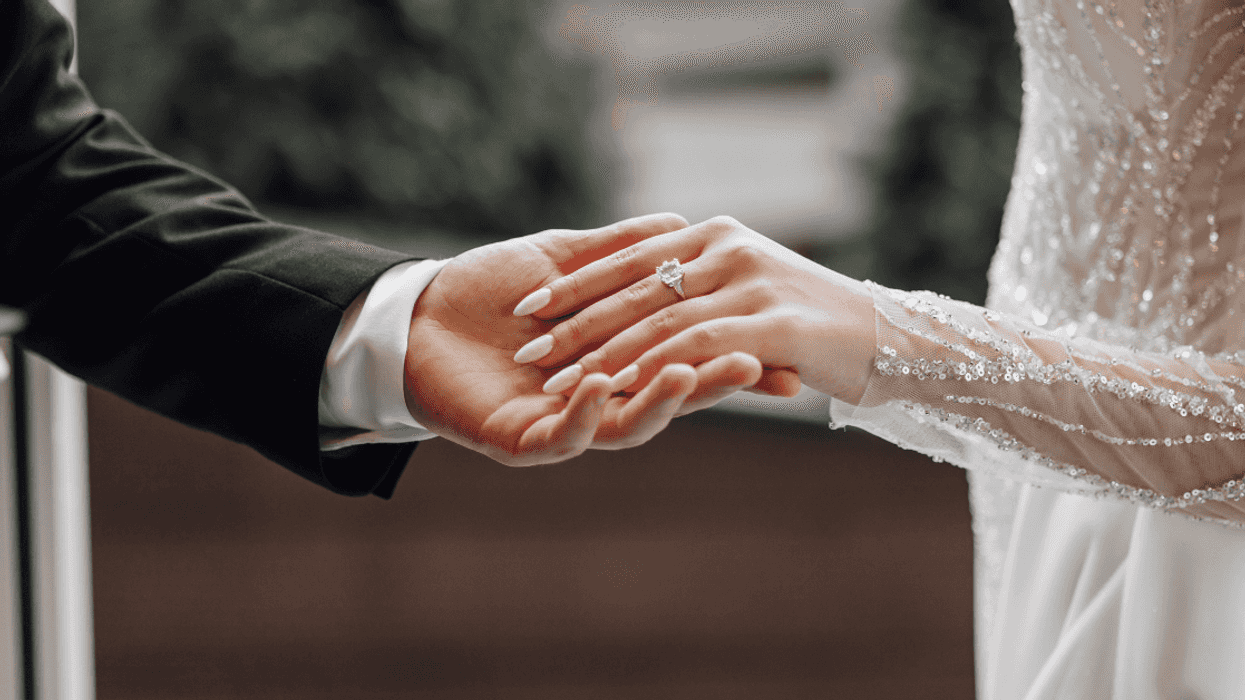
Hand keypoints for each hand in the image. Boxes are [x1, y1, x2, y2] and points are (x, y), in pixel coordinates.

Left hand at [403, 213, 768, 465]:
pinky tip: (600, 384)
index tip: (783, 345)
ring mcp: (565, 422)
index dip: (730, 353)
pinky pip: (564, 434)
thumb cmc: (488, 288)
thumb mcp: (562, 256)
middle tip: (758, 368)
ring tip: (689, 377)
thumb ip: (619, 250)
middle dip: (712, 382)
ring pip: (625, 421)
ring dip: (656, 401)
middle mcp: (600, 396)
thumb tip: (680, 224)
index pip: (686, 353)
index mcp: (618, 359)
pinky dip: (584, 410)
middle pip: (668, 392)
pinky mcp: (524, 443)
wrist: (413, 316)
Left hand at [509, 215, 877, 404]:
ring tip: (553, 375)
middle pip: (634, 287)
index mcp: (716, 237)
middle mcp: (729, 250)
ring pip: (659, 318)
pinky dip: (652, 368)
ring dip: (602, 350)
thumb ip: (703, 284)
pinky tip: (614, 389)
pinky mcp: (773, 325)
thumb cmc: (818, 319)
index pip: (631, 258)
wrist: (897, 337)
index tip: (528, 303)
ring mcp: (752, 284)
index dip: (577, 282)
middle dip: (575, 319)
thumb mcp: (751, 290)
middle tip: (525, 346)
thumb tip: (646, 296)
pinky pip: (698, 346)